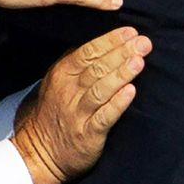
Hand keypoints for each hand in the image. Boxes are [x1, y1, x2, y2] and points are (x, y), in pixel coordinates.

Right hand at [11, 26, 151, 183]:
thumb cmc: (56, 111)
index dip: (110, 40)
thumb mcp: (59, 81)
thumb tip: (106, 39)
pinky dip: (117, 103)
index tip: (131, 32)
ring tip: (139, 62)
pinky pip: (104, 116)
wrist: (40, 152)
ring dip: (121, 74)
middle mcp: (68, 91)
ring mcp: (77, 113)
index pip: (88, 52)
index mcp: (62, 73)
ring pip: (100, 89)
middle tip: (144, 43)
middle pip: (97, 68)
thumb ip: (78, 61)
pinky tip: (131, 92)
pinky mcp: (87, 134)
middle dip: (122, 53)